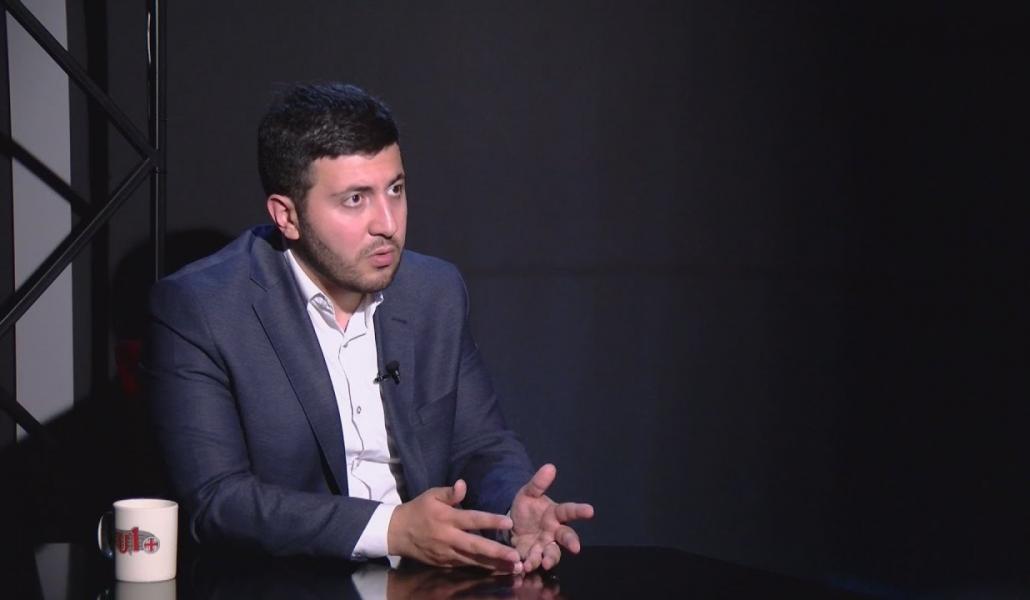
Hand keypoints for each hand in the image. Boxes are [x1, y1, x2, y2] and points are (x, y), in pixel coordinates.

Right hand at [388, 479, 522, 572]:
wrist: (397, 533)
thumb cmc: (418, 510)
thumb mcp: (431, 495)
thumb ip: (449, 492)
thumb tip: (463, 484)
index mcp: (446, 518)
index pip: (472, 519)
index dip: (490, 521)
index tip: (509, 523)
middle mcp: (448, 538)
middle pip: (475, 546)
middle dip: (496, 552)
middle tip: (516, 556)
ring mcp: (446, 554)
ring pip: (473, 561)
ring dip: (493, 565)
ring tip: (513, 568)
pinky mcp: (444, 564)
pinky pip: (466, 566)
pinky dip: (481, 569)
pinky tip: (497, 570)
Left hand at [510, 464, 593, 572]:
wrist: (510, 525)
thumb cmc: (526, 508)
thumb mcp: (528, 494)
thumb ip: (538, 483)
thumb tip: (550, 466)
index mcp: (555, 514)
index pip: (569, 511)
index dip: (580, 511)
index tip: (590, 510)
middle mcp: (554, 532)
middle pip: (566, 537)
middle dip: (571, 542)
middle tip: (575, 548)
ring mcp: (544, 546)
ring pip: (552, 554)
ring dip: (549, 559)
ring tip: (541, 562)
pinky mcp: (532, 557)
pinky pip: (534, 563)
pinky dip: (530, 564)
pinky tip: (523, 565)